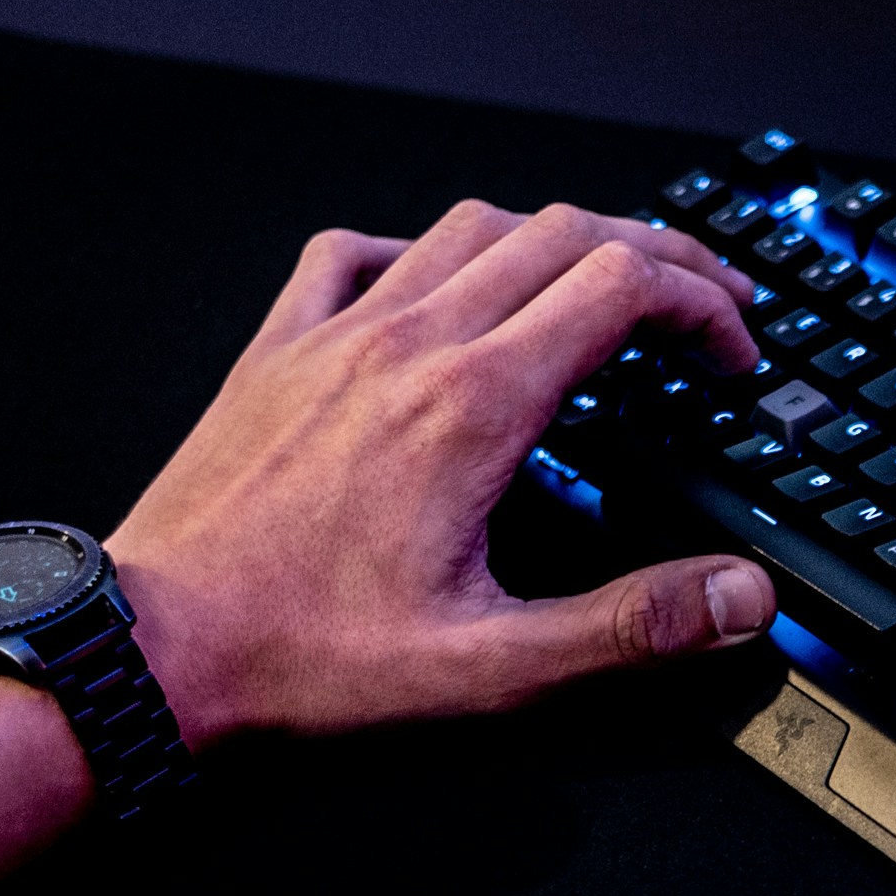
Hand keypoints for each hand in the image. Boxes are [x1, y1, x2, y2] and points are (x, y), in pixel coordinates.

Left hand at [104, 200, 777, 745]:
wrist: (155, 654)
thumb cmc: (301, 662)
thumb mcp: (495, 669)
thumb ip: (632, 627)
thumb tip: (740, 598)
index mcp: (473, 408)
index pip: (622, 288)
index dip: (702, 305)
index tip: (733, 354)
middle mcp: (408, 347)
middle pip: (563, 233)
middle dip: (656, 255)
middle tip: (705, 302)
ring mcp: (336, 338)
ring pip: (469, 227)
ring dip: (554, 239)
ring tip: (599, 282)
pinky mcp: (277, 355)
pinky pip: (352, 254)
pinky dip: (420, 251)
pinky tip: (438, 289)